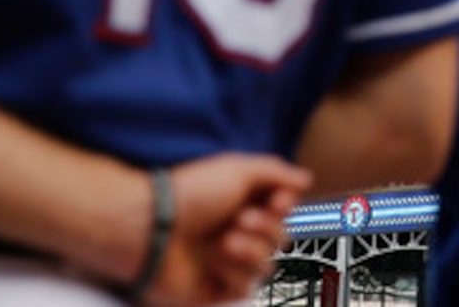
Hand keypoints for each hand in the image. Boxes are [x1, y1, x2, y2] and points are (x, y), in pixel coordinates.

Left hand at [144, 154, 310, 306]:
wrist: (153, 229)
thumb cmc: (191, 194)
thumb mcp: (239, 169)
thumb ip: (276, 172)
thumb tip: (306, 179)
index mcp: (242, 202)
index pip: (282, 209)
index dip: (285, 206)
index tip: (277, 200)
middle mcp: (236, 231)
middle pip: (281, 237)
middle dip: (267, 228)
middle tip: (241, 220)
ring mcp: (225, 261)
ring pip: (267, 264)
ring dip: (250, 250)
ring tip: (225, 241)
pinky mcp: (214, 289)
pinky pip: (244, 286)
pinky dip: (233, 271)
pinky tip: (214, 262)